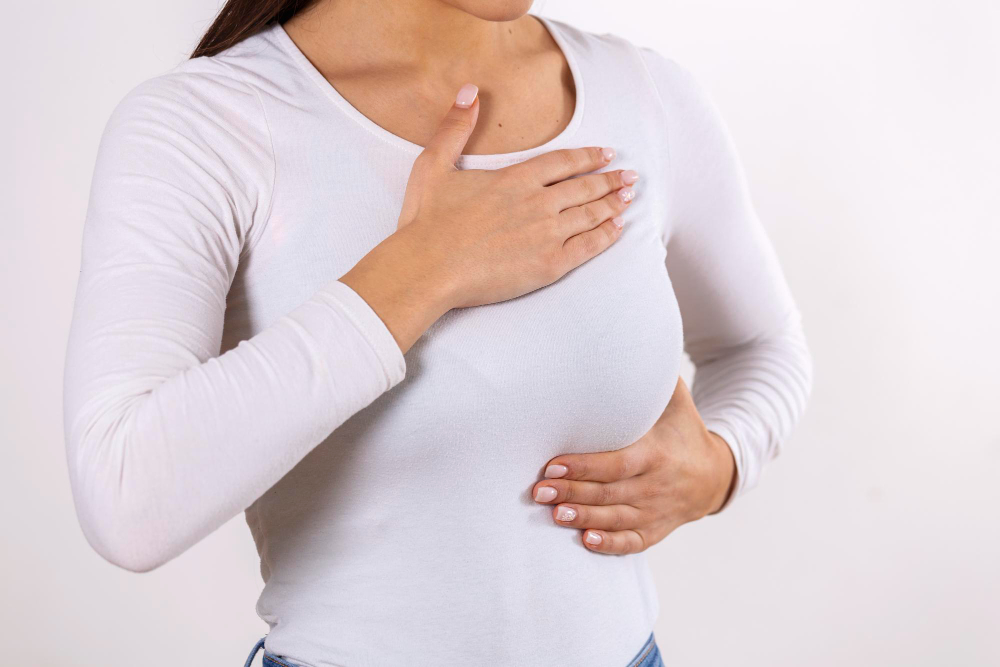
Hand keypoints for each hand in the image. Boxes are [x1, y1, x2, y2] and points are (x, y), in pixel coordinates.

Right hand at [341, 83, 639, 352]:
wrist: (428, 268)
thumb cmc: (426, 221)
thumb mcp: (433, 164)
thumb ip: (455, 127)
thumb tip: (469, 91)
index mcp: (515, 179)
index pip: (563, 162)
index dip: (588, 157)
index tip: (606, 154)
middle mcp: (538, 203)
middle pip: (584, 187)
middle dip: (610, 180)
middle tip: (630, 177)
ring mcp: (546, 234)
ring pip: (590, 215)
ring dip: (612, 204)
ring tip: (628, 198)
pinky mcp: (548, 265)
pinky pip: (587, 247)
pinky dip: (605, 236)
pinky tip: (616, 229)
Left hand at [530, 376, 736, 554]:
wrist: (716, 474)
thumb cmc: (683, 429)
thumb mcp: (675, 400)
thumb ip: (651, 376)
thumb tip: (627, 334)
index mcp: (658, 454)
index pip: (616, 464)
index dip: (584, 467)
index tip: (552, 465)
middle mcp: (657, 486)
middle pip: (610, 493)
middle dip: (573, 493)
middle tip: (538, 491)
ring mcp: (657, 511)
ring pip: (617, 519)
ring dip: (584, 518)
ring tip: (553, 515)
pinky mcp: (656, 530)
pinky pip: (633, 542)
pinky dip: (611, 544)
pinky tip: (586, 542)